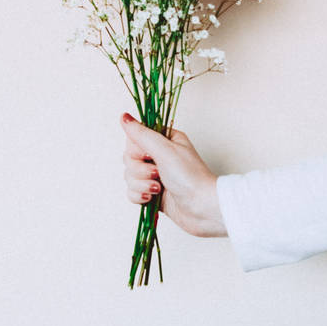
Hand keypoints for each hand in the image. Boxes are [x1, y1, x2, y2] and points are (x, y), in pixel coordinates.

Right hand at [120, 112, 226, 237]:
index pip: (135, 138)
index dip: (136, 149)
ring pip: (129, 176)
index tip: (148, 155)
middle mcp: (159, 156)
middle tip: (157, 172)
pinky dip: (140, 195)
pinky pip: (132, 191)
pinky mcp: (152, 193)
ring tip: (158, 188)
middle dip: (139, 169)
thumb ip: (141, 134)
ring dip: (141, 184)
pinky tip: (152, 198)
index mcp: (165, 140)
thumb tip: (124, 117)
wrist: (202, 208)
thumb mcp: (165, 150)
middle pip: (129, 158)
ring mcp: (155, 175)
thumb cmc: (190, 177)